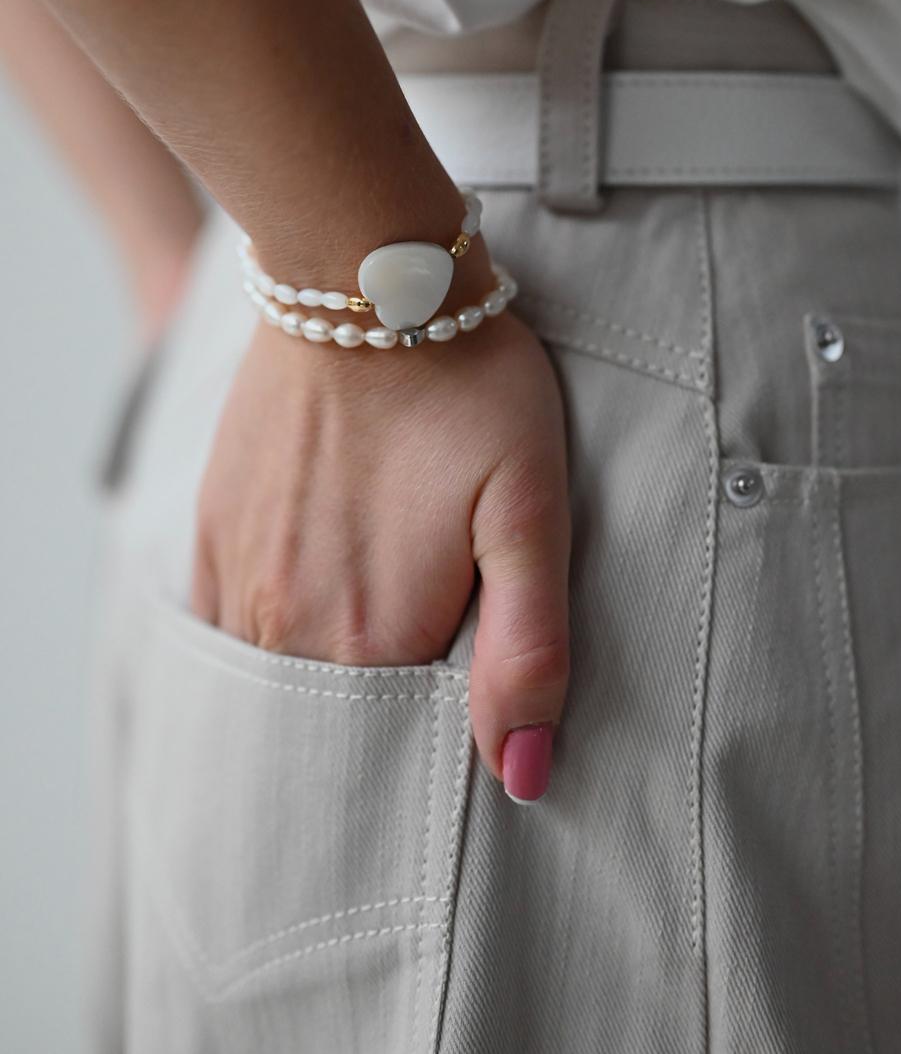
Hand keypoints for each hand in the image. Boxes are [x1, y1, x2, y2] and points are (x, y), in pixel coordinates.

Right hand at [191, 309, 570, 795]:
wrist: (362, 281)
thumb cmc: (466, 387)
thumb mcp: (529, 508)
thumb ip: (527, 649)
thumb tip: (525, 776)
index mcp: (373, 635)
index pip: (400, 749)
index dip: (440, 739)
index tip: (466, 709)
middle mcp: (288, 625)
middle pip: (336, 720)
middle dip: (381, 720)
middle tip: (426, 645)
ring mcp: (240, 577)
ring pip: (280, 674)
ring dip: (327, 671)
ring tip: (378, 617)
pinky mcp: (213, 530)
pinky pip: (231, 622)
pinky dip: (276, 630)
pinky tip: (317, 590)